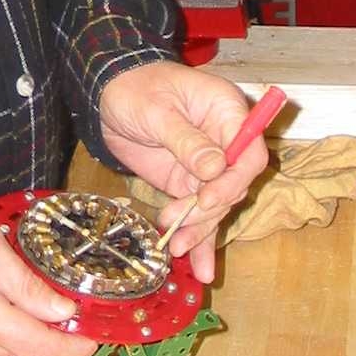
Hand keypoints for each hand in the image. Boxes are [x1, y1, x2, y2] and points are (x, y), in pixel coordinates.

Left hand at [98, 60, 271, 282]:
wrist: (106, 93)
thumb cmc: (134, 88)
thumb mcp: (157, 110)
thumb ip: (185, 140)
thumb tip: (215, 169)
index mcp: (226, 112)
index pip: (249, 152)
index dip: (233, 180)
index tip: (207, 199)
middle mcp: (224, 141)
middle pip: (233, 185)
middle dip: (207, 210)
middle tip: (178, 224)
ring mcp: (206, 165)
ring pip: (215, 206)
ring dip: (199, 230)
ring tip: (175, 249)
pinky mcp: (187, 183)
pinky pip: (199, 214)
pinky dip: (199, 240)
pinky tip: (200, 268)